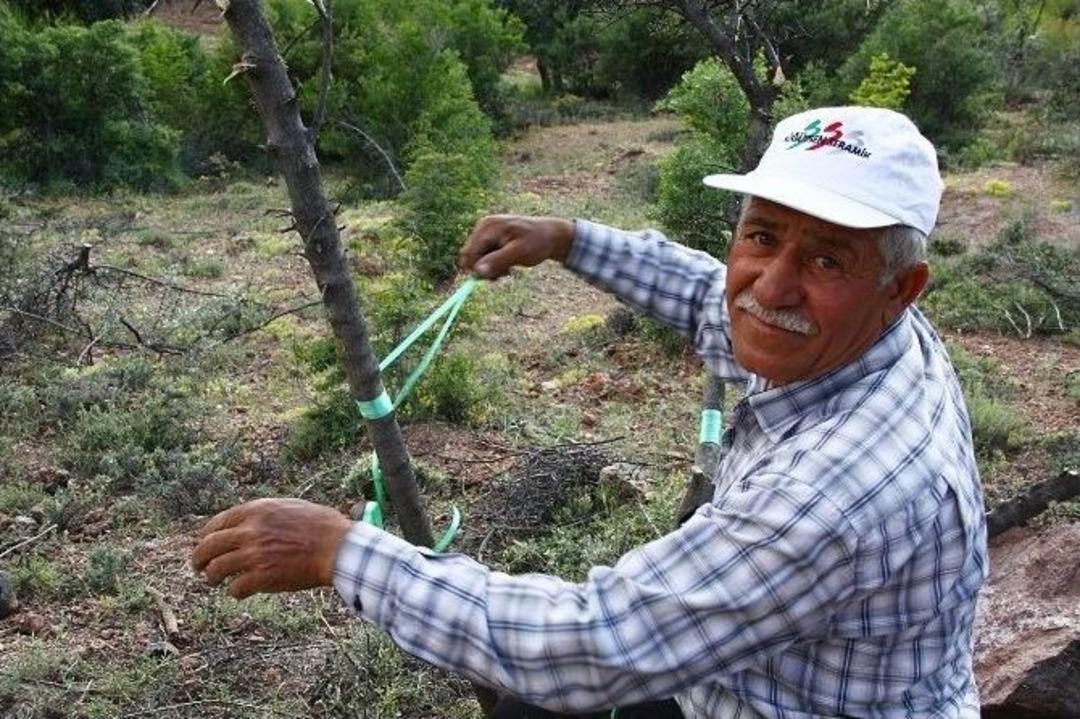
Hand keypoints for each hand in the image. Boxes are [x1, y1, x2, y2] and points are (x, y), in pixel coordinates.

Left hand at [191, 498, 351, 599]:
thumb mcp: (289, 507)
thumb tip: (248, 523)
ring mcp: (254, 556)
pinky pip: (235, 588)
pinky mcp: (261, 578)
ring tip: (213, 581)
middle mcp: (250, 531)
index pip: (217, 523)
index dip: (207, 535)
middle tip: (197, 566)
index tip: (206, 543)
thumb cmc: (321, 527)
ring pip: (216, 569)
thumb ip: (265, 514)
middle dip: (198, 558)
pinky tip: (240, 592)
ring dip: (212, 577)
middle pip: (209, 546)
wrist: (337, 548)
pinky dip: (235, 591)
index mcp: (256, 511)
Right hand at [458, 214, 574, 279]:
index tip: (494, 279)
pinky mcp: (491, 240)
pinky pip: (485, 257)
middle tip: (505, 274)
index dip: (478, 269)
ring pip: (478, 259)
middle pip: (472, 256)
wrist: (551, 235)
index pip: (470, 253)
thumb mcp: (519, 252)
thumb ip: (498, 261)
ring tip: (509, 269)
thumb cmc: (538, 242)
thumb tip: (477, 271)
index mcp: (488, 227)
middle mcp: (484, 227)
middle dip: (486, 269)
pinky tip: (508, 265)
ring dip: (491, 268)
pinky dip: (495, 265)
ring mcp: (487, 233)